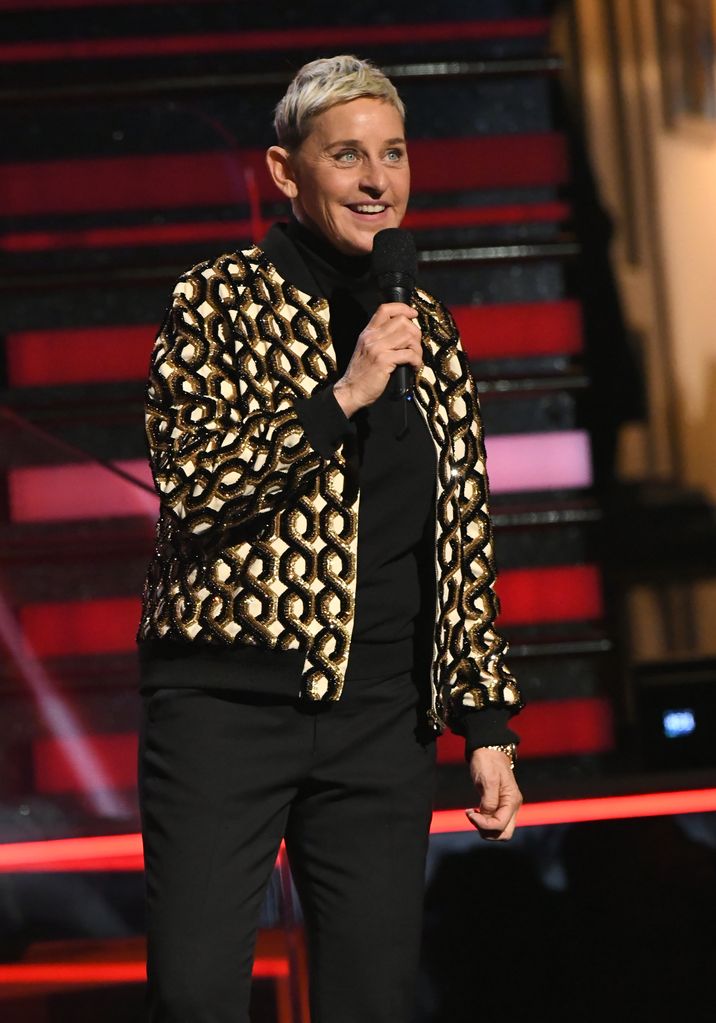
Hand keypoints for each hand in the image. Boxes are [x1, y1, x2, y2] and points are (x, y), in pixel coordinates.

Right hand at [332, 302, 421, 417]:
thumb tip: (403, 334)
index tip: (413, 314)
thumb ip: (380, 340)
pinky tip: (414, 367)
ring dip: (417, 348)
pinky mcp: (383, 360)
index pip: (385, 309)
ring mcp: (377, 348)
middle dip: (415, 333)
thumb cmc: (361, 374)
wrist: (350, 391)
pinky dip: (417, 360)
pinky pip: (409, 354)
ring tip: (415, 359)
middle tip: (415, 347)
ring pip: (408, 336)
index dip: (403, 308)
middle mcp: (372, 337)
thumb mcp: (367, 350)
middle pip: (402, 321)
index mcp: (368, 332)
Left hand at [465, 747, 522, 840]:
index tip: (469, 812)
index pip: (500, 825)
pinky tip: (474, 811)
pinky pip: (495, 822)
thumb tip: (487, 816)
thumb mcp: (488, 779)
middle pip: (504, 834)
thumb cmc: (488, 761)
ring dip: (484, 828)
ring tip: (472, 813)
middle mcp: (512, 806)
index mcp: (512, 801)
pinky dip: (484, 822)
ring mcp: (507, 806)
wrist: (488, 748)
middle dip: (487, 831)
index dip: (483, 824)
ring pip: (499, 830)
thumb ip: (489, 801)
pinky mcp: (500, 805)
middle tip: (473, 817)